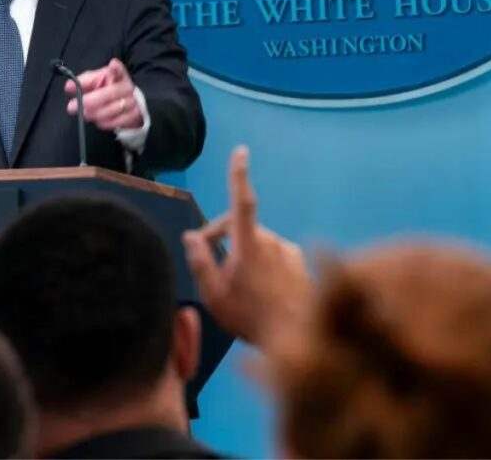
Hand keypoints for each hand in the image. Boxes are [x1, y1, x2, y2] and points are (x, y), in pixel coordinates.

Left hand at [64, 58, 143, 130]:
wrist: (128, 105)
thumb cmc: (108, 90)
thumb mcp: (95, 82)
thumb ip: (82, 82)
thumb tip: (69, 86)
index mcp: (118, 75)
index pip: (119, 69)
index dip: (116, 68)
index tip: (112, 65)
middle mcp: (127, 87)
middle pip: (110, 93)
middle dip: (90, 100)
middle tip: (72, 106)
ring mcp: (132, 102)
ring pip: (112, 109)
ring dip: (94, 113)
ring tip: (83, 113)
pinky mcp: (133, 117)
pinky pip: (115, 121)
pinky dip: (103, 122)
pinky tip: (96, 119)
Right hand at [182, 146, 309, 348]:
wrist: (299, 340)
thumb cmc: (251, 318)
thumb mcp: (214, 295)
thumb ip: (200, 261)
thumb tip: (191, 235)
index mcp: (249, 245)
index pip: (242, 202)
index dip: (239, 175)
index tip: (241, 152)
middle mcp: (272, 241)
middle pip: (239, 227)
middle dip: (222, 238)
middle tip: (209, 266)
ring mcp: (288, 251)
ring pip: (257, 242)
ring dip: (243, 253)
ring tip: (237, 286)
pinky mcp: (299, 262)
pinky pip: (274, 254)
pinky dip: (263, 263)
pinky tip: (261, 289)